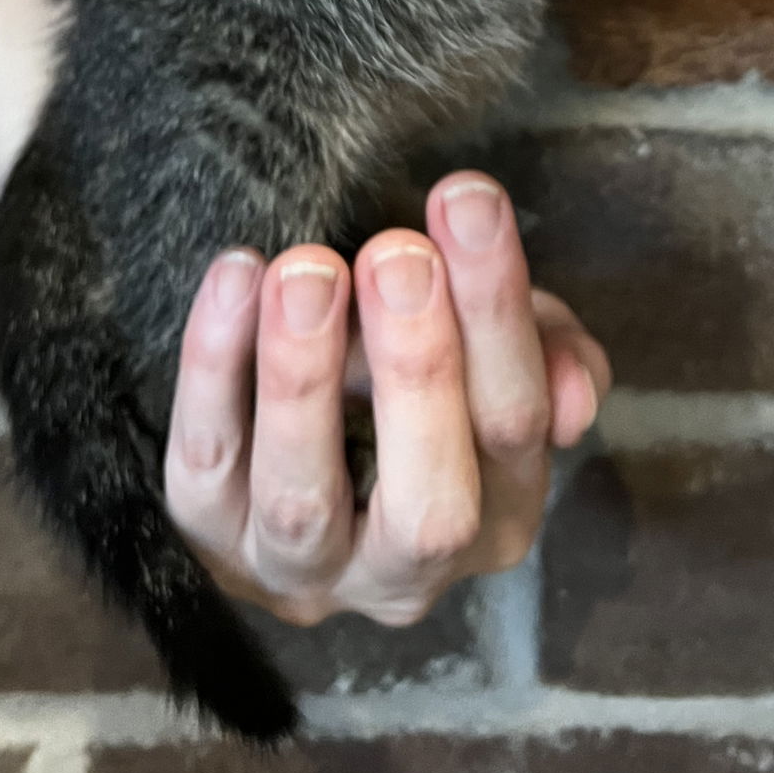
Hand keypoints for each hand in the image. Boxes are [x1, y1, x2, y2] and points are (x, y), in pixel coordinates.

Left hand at [164, 174, 609, 627]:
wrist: (299, 438)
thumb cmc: (418, 376)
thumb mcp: (498, 354)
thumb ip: (551, 358)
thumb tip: (570, 394)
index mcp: (499, 516)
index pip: (515, 424)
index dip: (495, 312)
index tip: (466, 201)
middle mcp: (406, 571)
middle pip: (430, 504)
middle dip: (417, 372)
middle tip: (396, 256)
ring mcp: (302, 571)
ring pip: (303, 500)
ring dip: (304, 378)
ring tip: (305, 272)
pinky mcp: (208, 544)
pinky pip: (203, 465)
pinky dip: (212, 368)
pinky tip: (235, 277)